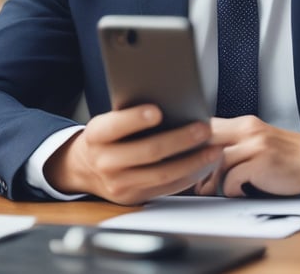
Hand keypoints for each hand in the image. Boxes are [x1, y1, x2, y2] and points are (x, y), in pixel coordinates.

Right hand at [44, 104, 221, 204]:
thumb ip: (130, 115)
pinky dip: (190, 177)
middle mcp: (105, 161)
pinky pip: (167, 189)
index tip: (157, 111)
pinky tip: (204, 165)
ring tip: (213, 149)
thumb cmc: (107, 137)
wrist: (86, 169)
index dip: (135, 119)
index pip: (115, 126)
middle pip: (147, 152)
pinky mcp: (134, 198)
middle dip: (180, 140)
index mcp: (97, 135)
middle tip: (203, 128)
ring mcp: (119, 184)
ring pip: (162, 174)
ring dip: (193, 162)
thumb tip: (170, 101)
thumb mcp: (108, 122)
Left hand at [194, 116, 299, 196]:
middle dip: (196, 162)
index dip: (193, 144)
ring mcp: (256, 145)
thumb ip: (233, 142)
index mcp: (244, 123)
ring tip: (210, 190)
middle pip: (208, 141)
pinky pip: (232, 178)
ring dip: (211, 181)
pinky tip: (235, 192)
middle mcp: (248, 130)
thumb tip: (203, 158)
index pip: (208, 127)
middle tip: (192, 179)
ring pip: (217, 161)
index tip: (187, 160)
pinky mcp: (262, 163)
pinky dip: (230, 189)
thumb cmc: (283, 155)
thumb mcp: (257, 140)